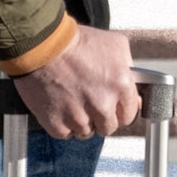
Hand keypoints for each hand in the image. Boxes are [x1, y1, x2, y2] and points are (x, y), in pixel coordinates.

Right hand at [12, 24, 138, 140]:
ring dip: (82, 121)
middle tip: (91, 103)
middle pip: (108, 128)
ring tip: (74, 101)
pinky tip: (61, 106)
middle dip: (102, 118)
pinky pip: (66, 134)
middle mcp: (103, 104)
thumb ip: (128, 68)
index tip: (115, 108)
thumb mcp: (115, 45)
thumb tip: (133, 84)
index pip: (130, 115)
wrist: (44, 46)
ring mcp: (79, 117)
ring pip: (87, 132)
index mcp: (121, 85)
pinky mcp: (57, 124)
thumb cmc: (77, 42)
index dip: (121, 110)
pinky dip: (63, 124)